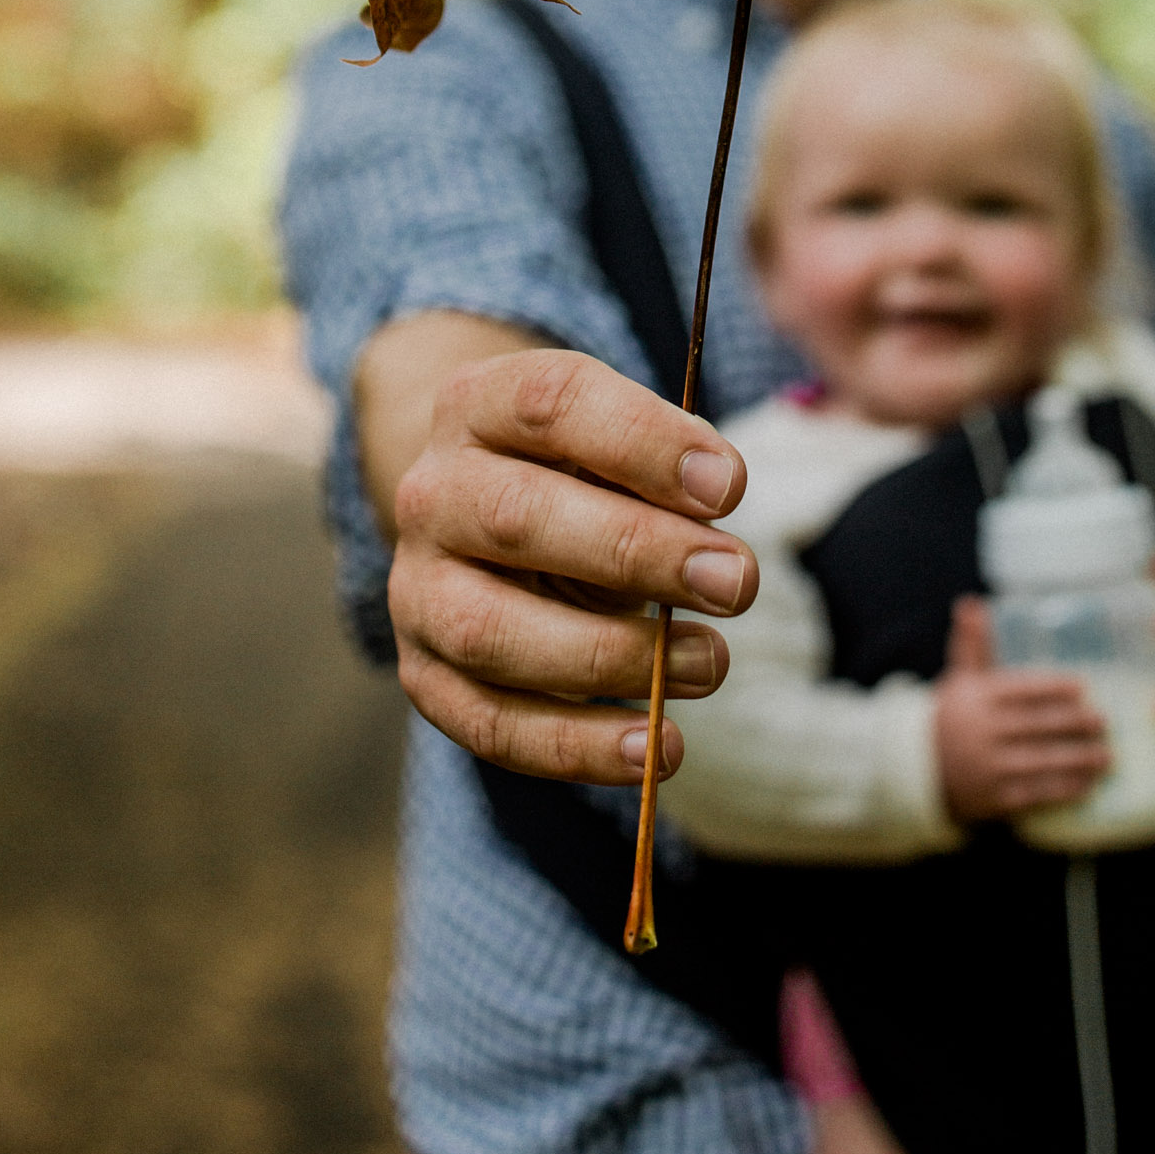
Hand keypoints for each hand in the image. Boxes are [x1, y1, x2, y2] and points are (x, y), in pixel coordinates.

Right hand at [385, 339, 758, 785]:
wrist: (481, 511)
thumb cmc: (576, 470)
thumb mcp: (611, 435)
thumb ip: (661, 458)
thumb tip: (715, 506)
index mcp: (480, 404)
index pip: (550, 403)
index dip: (642, 442)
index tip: (731, 488)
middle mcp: (433, 493)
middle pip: (516, 515)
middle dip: (637, 551)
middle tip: (736, 581)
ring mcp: (417, 590)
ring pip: (490, 631)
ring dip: (611, 655)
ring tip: (710, 662)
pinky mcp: (425, 674)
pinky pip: (489, 724)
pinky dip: (576, 746)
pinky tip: (655, 750)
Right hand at [933, 596, 1110, 824]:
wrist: (919, 770)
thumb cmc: (952, 718)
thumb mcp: (958, 681)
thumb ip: (972, 646)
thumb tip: (972, 604)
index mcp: (977, 699)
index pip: (1021, 689)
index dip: (1053, 687)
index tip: (1082, 686)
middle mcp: (983, 732)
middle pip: (1037, 726)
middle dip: (1074, 724)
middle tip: (1104, 721)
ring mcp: (988, 768)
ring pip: (1041, 762)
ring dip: (1078, 760)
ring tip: (1106, 756)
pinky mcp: (994, 799)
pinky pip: (1034, 794)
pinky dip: (1063, 791)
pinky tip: (1087, 786)